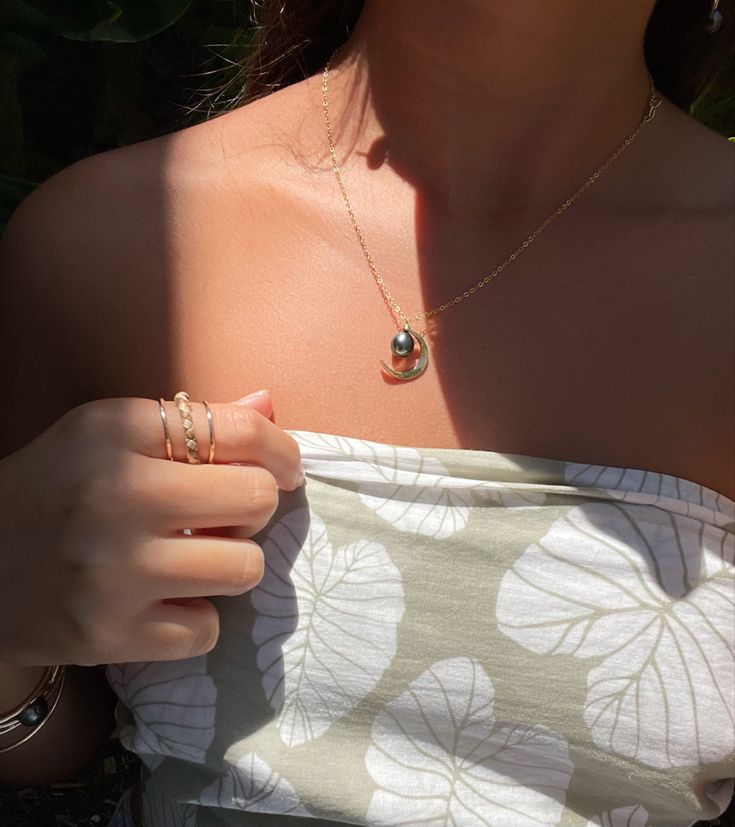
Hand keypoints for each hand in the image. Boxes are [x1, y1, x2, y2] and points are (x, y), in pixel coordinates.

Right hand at [0, 390, 302, 665]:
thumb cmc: (54, 490)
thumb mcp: (106, 435)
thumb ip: (190, 420)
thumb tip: (269, 404)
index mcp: (117, 431)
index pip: (241, 430)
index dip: (281, 451)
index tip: (284, 470)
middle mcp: (118, 494)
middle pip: (257, 500)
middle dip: (253, 509)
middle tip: (223, 517)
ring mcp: (114, 570)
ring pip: (245, 568)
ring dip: (228, 565)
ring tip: (191, 559)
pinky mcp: (108, 635)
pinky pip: (208, 629)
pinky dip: (193, 619)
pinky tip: (160, 603)